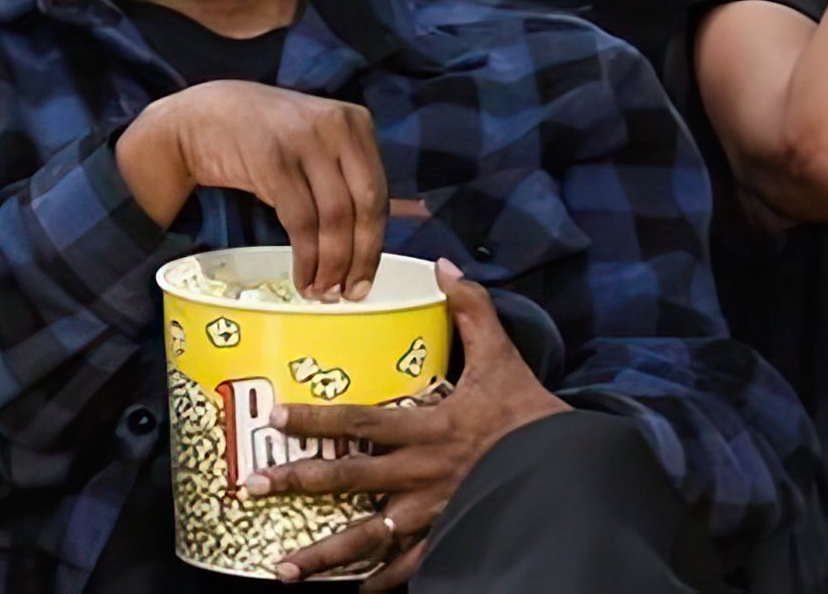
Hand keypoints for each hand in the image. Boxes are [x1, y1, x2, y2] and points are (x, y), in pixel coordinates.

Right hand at [120, 80, 387, 299]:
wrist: (199, 118)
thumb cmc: (261, 135)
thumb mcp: (313, 140)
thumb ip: (348, 171)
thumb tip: (399, 220)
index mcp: (354, 121)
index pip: (378, 192)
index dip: (375, 242)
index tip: (367, 277)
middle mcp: (335, 126)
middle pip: (364, 205)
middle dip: (360, 257)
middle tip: (350, 292)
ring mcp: (304, 140)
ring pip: (334, 217)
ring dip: (331, 263)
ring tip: (322, 290)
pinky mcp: (272, 160)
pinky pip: (300, 220)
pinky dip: (306, 255)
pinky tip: (302, 274)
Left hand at [244, 259, 568, 588]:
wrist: (575, 470)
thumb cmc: (531, 414)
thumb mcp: (502, 357)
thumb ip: (471, 310)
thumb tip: (446, 266)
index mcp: (428, 428)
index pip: (359, 421)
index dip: (315, 419)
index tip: (273, 416)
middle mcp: (422, 475)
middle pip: (348, 479)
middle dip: (297, 483)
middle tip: (252, 488)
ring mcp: (434, 514)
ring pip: (370, 539)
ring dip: (324, 555)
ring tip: (283, 569)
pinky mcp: (452, 538)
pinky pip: (413, 567)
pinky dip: (384, 582)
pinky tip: (356, 591)